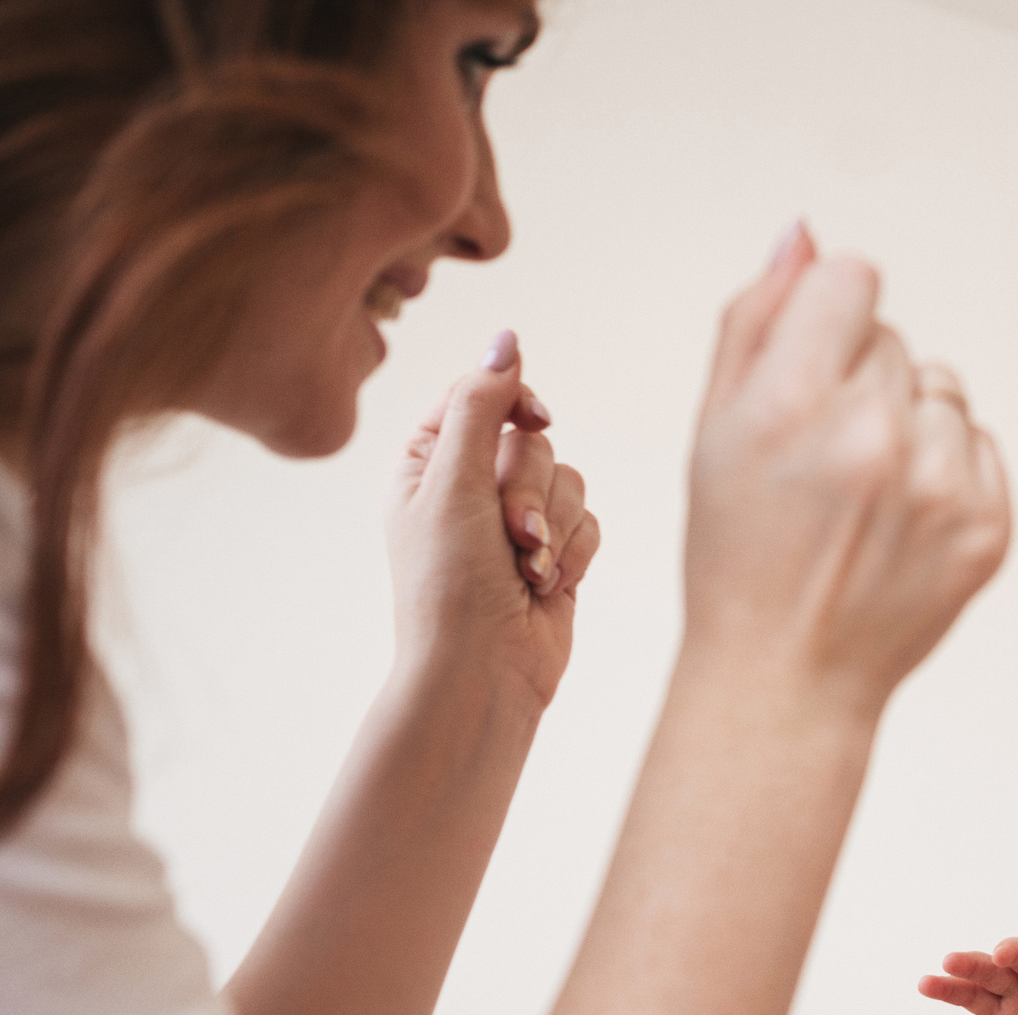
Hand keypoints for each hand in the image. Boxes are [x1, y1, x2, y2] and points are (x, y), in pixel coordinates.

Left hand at [387, 332, 601, 713]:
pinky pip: (590, 521)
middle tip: (512, 535)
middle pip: (535, 440)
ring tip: (527, 570)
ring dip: (555, 526)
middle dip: (532, 489)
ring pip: (570, 479)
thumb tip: (508, 338)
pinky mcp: (557, 553)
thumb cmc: (449, 586)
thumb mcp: (453, 483)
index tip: (535, 420)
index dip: (514, 403)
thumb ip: (481, 406)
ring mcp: (517, 521)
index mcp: (428, 462)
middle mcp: (471, 486)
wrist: (483, 672)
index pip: (481, 396)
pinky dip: (574, 553)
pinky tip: (546, 587)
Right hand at [678, 224, 1011, 716]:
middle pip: (893, 338)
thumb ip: (755, 319)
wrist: (788, 676)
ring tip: (863, 494)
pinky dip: (946, 472)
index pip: (853, 278)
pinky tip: (900, 524)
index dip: (829, 320)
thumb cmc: (737, 546)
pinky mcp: (987, 527)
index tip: (809, 373)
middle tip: (821, 464)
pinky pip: (979, 445)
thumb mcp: (713, 429)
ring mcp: (939, 486)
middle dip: (858, 382)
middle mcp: (872, 436)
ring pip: (942, 389)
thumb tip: (807, 234)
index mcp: (791, 402)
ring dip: (909, 424)